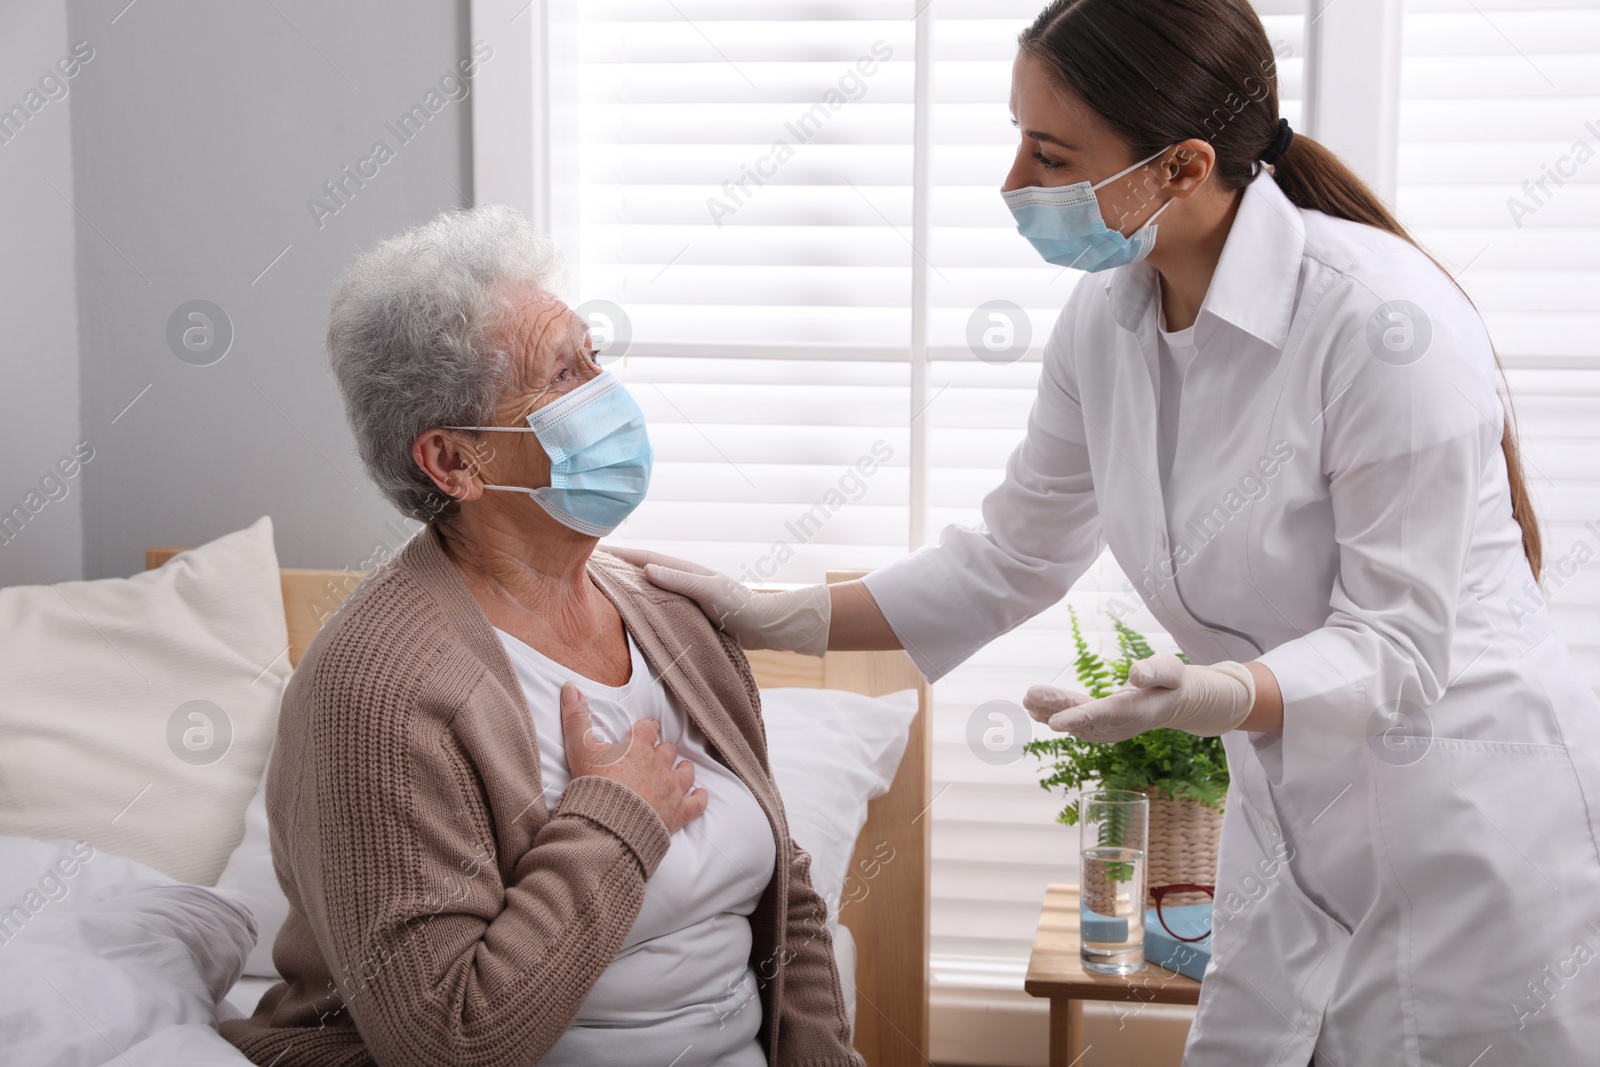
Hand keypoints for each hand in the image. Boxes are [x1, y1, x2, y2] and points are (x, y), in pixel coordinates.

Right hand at [559, 682, 707, 833]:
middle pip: (667, 751)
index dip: (647, 729)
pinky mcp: (678, 813)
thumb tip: (569, 686)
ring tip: (680, 770)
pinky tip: (699, 796)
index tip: (647, 729)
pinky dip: (699, 798)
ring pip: (685, 773)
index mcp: (637, 748)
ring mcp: (671, 789)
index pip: (647, 729)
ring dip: (682, 770)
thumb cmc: (594, 785)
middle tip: (657, 756)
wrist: (609, 825)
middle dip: (663, 752)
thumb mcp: (580, 749)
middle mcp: (659, 765)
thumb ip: (575, 718)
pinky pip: (696, 803)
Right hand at [604, 546, 830, 657]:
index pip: (643, 557)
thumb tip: (646, 568)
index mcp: (683, 569)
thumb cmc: (739, 606)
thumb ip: (679, 580)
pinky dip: (640, 600)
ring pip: (648, 585)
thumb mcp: (708, 591)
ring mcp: (684, 592)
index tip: (592, 550)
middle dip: (616, 566)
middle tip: (588, 566)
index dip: (618, 555)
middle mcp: (681, 578)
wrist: (763, 625)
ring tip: (601, 586)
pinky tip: (631, 610)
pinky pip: (657, 601)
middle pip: (641, 569)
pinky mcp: (688, 608)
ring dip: (626, 583)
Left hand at [1024, 654, 1256, 741]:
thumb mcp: (1172, 670)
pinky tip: (1033, 709)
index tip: (1054, 722)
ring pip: (1074, 719)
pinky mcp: (1099, 727)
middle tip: (1029, 695)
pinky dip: (1052, 714)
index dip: (1077, 717)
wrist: (1176, 703)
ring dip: (1048, 711)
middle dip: (1054, 707)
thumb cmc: (1174, 682)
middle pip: (1081, 716)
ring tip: (1026, 700)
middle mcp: (1117, 725)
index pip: (1102, 714)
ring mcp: (1107, 729)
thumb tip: (1135, 672)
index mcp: (1134, 711)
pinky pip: (1074, 721)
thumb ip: (1155, 671)